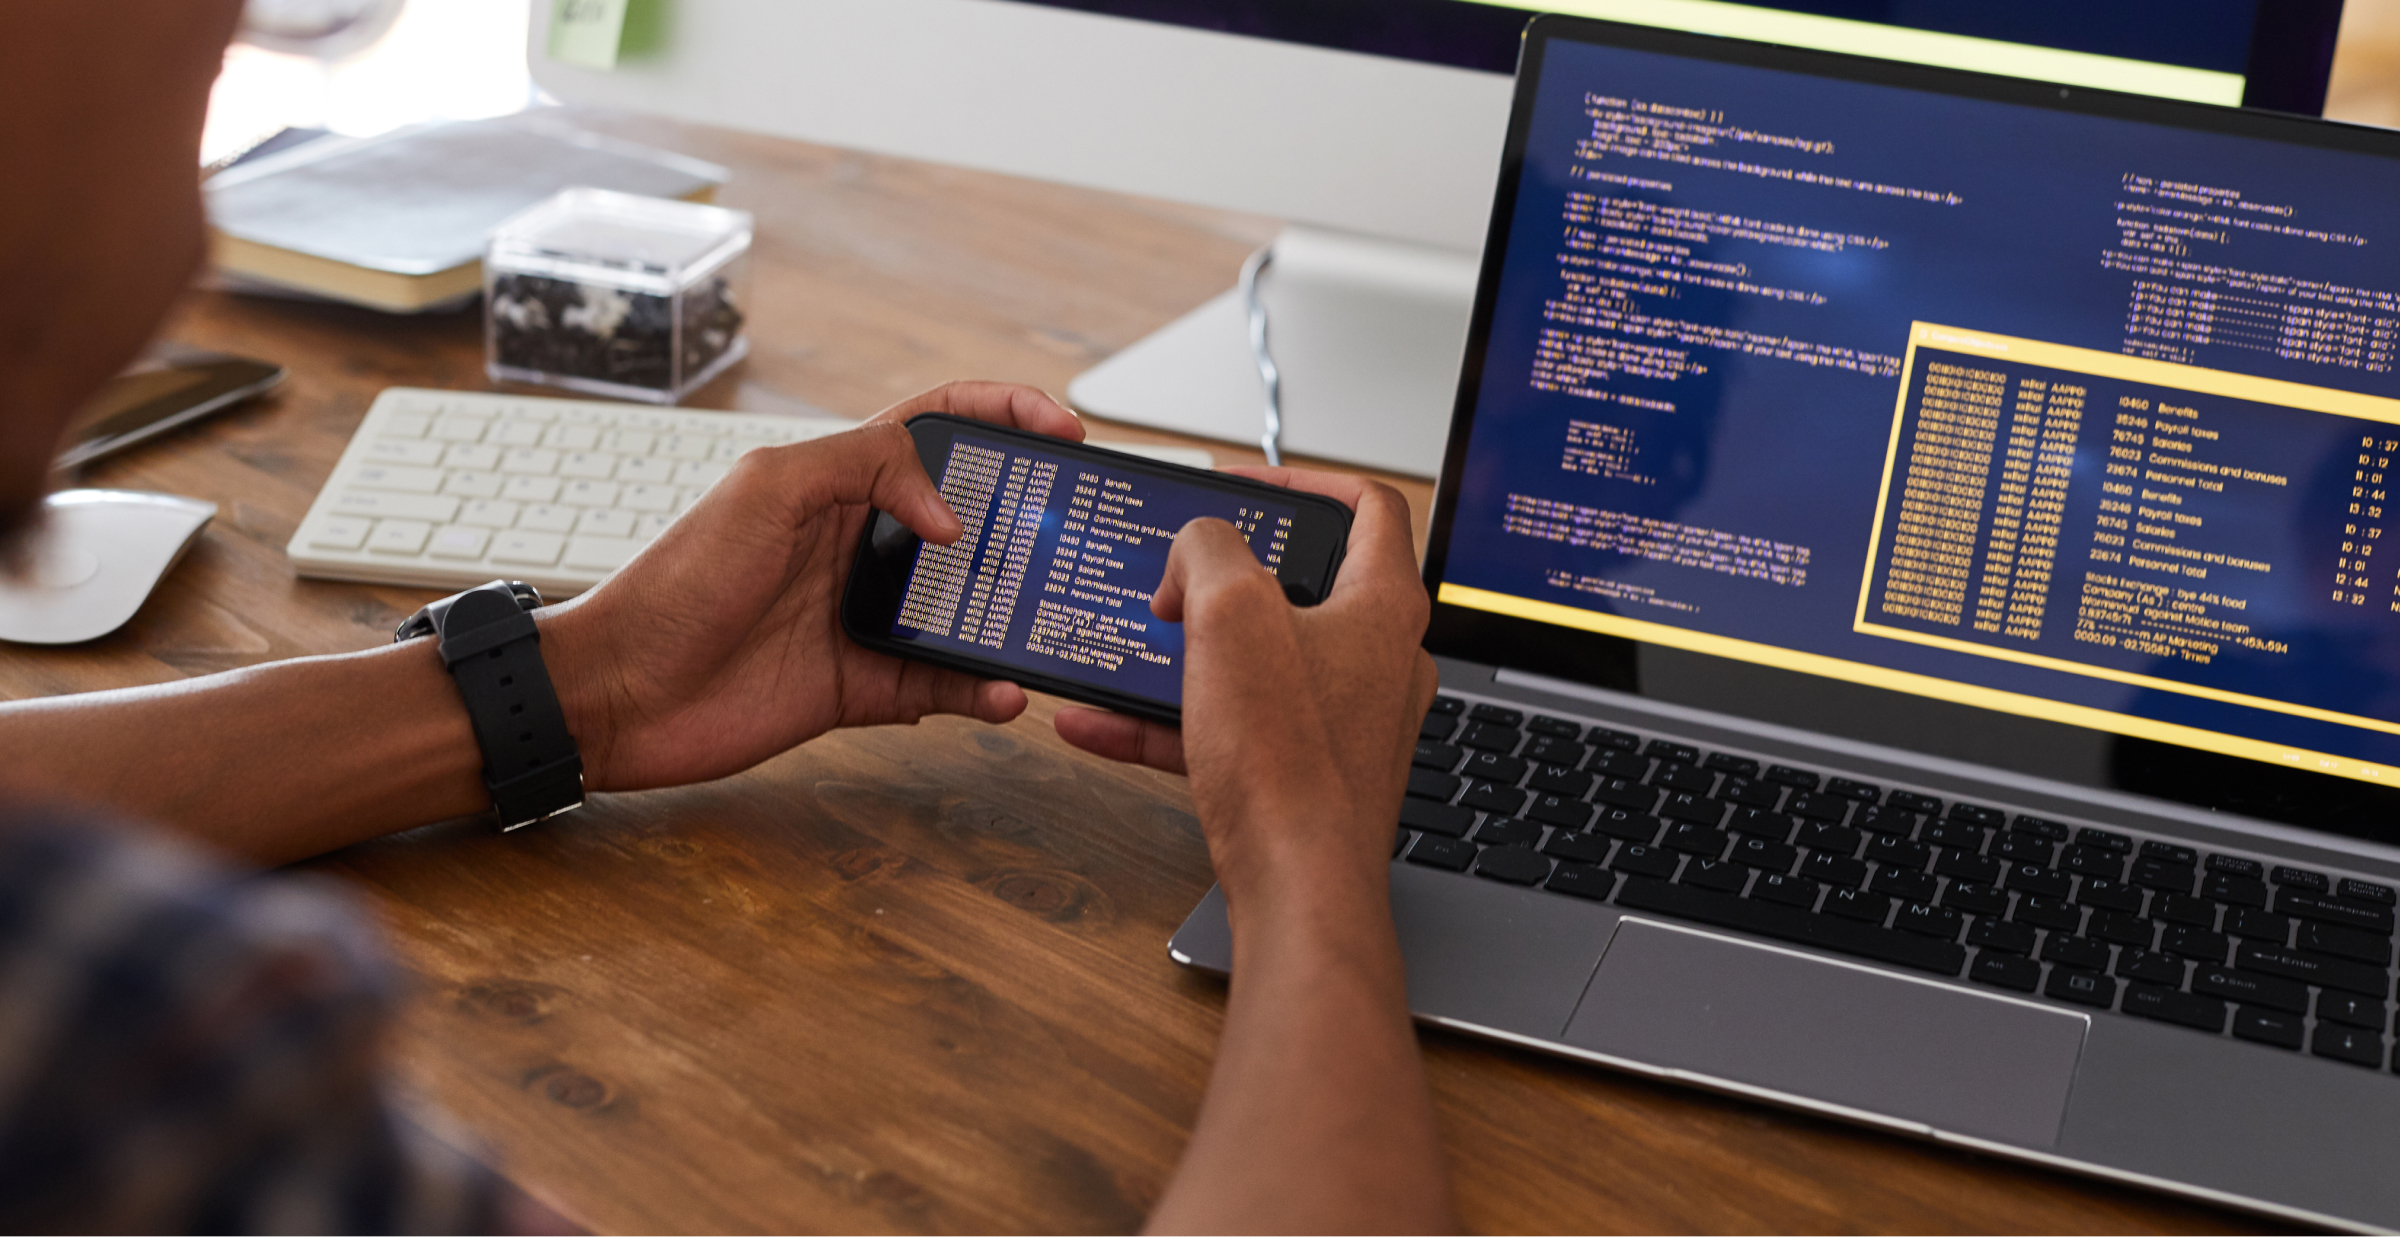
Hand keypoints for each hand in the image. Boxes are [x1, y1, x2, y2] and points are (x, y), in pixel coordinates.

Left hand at [538, 382, 1084, 791]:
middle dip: (1031, 519)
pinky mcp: (865, 686)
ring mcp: (866, 617)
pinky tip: (1005, 693)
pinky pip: (944, 686)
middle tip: (1078, 531)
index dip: (1003, 416)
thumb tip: (953, 515)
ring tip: (1052, 615)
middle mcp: (861, 544)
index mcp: (840, 482)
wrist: (621, 692)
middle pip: (970, 518)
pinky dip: (982, 690)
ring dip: (1014, 612)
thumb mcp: (771, 487)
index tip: (1063, 431)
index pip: (937, 427)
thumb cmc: (678, 581)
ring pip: (968, 606)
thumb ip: (867, 465)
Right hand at [1053, 469, 1435, 898]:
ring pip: (1256, 663)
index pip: (1367, 506)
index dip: (1302, 480)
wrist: (1299, 886)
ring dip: (1186, 652)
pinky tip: (1099, 724)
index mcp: (1382, 604)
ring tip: (1130, 645)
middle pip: (1302, 585)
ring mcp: (1345, 719)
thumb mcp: (1230, 612)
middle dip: (1225, 576)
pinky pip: (1228, 727)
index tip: (1245, 485)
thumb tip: (1196, 552)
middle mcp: (1378, 659)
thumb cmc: (1289, 761)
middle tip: (1178, 572)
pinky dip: (1169, 721)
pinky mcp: (1307, 771)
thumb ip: (1207, 550)